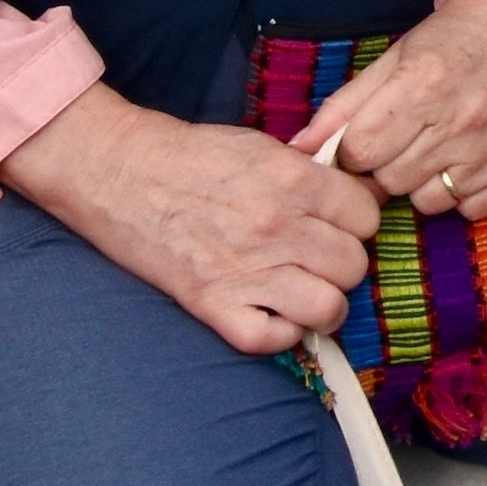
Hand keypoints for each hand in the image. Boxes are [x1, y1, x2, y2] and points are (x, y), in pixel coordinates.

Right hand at [0, 85, 382, 354]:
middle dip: (342, 265)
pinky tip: (270, 313)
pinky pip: (272, 339)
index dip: (357, 223)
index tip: (340, 225)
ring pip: (328, 308)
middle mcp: (277, 226)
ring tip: (303, 292)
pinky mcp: (210, 304)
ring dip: (321, 305)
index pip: (367, 217)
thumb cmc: (192, 156)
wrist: (119, 171)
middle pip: (354, 266)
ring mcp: (245, 269)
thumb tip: (360, 197)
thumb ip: (314, 174)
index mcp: (295, 180)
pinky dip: (278, 333)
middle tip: (318, 259)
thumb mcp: (264, 146)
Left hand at [296, 0, 486, 222]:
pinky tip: (465, 161)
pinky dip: (462, 193)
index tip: (371, 136)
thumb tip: (298, 150)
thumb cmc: (453, 37)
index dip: (357, 148)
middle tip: (407, 138)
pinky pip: (470, 209)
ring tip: (437, 148)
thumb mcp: (392, 58)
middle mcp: (460, 119)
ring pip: (428, 201)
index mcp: (421, 85)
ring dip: (424, 182)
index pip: (360, 152)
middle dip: (389, 164)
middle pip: (391, 181)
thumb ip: (343, 106)